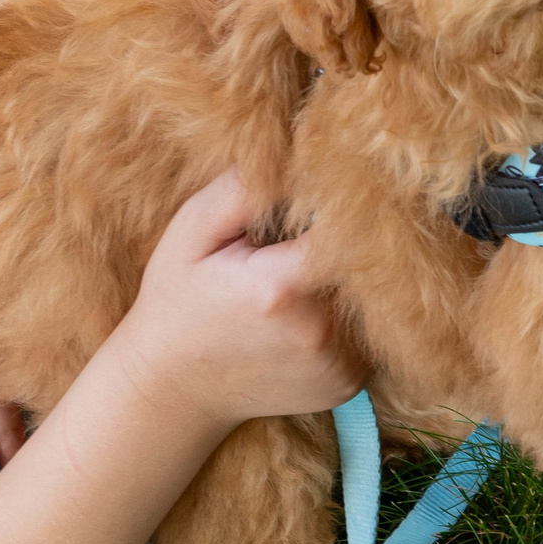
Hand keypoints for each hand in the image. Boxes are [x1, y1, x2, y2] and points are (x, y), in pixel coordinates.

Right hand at [103, 170, 360, 425]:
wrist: (172, 390)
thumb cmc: (177, 300)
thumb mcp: (191, 231)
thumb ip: (245, 190)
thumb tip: (301, 153)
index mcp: (281, 289)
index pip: (345, 225)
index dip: (338, 202)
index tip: (319, 194)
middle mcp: (320, 332)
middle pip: (361, 261)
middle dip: (341, 239)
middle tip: (297, 238)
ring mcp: (339, 364)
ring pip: (370, 295)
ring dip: (346, 277)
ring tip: (295, 277)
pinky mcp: (350, 383)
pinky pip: (366, 329)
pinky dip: (344, 313)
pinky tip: (303, 313)